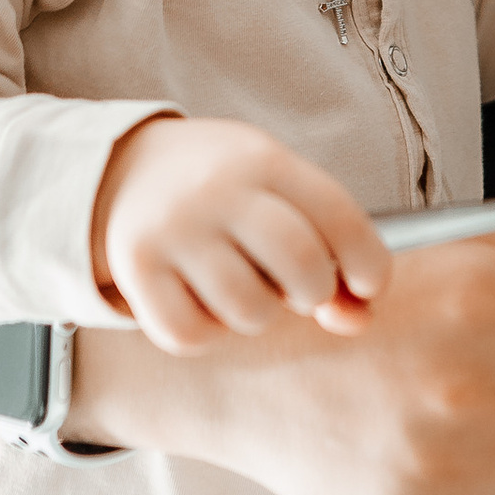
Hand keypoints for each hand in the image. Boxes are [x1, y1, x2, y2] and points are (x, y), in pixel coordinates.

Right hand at [91, 114, 389, 353]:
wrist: (125, 168)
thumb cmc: (224, 190)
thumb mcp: (277, 192)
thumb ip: (327, 246)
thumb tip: (357, 318)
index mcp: (264, 161)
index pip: (339, 216)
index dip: (369, 262)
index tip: (367, 283)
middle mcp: (217, 190)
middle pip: (301, 264)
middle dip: (315, 293)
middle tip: (298, 288)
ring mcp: (173, 229)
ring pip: (250, 310)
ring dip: (257, 314)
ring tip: (240, 286)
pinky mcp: (136, 268)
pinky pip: (191, 334)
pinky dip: (206, 331)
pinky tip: (200, 300)